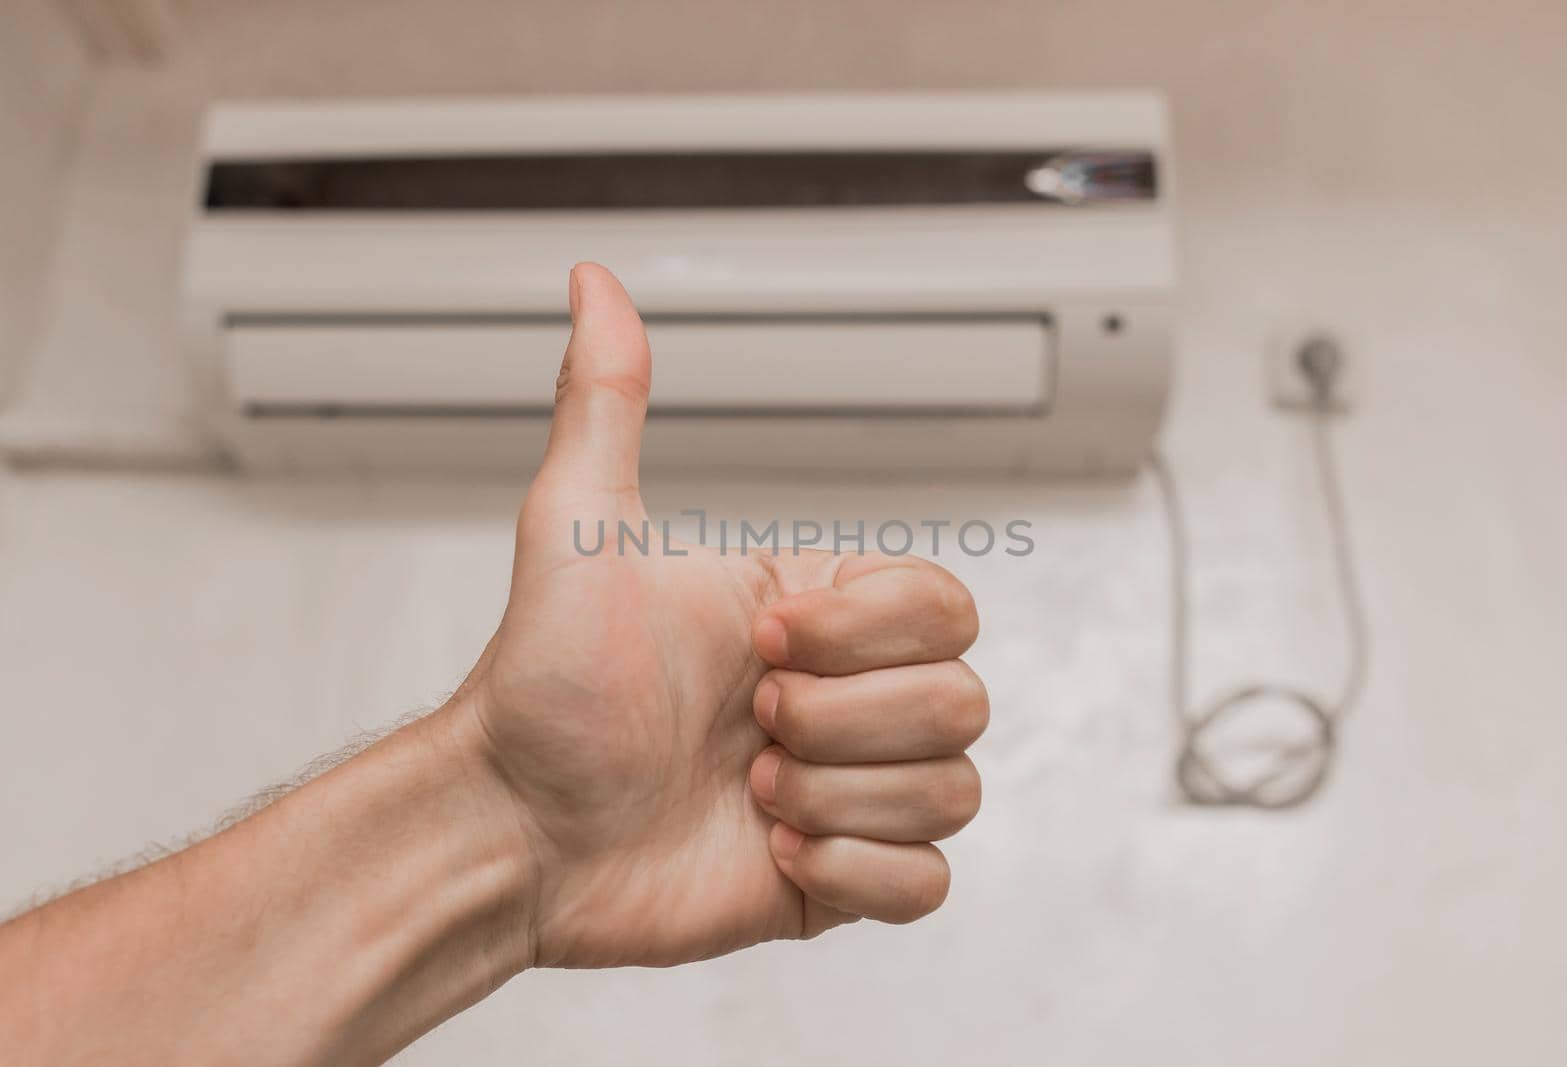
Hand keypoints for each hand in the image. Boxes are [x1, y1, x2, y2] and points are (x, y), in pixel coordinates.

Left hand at [453, 263, 987, 968]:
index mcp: (816, 613)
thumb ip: (606, 400)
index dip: (865, 631)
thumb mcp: (576, 528)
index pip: (944, 604)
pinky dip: (856, 871)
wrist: (508, 829)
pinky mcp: (838, 881)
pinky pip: (929, 884)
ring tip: (744, 790)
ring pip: (953, 791)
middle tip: (742, 723)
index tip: (759, 640)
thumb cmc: (539, 685)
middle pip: (961, 699)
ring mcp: (847, 791)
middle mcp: (844, 698)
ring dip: (838, 794)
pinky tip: (773, 851)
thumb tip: (593, 279)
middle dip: (840, 720)